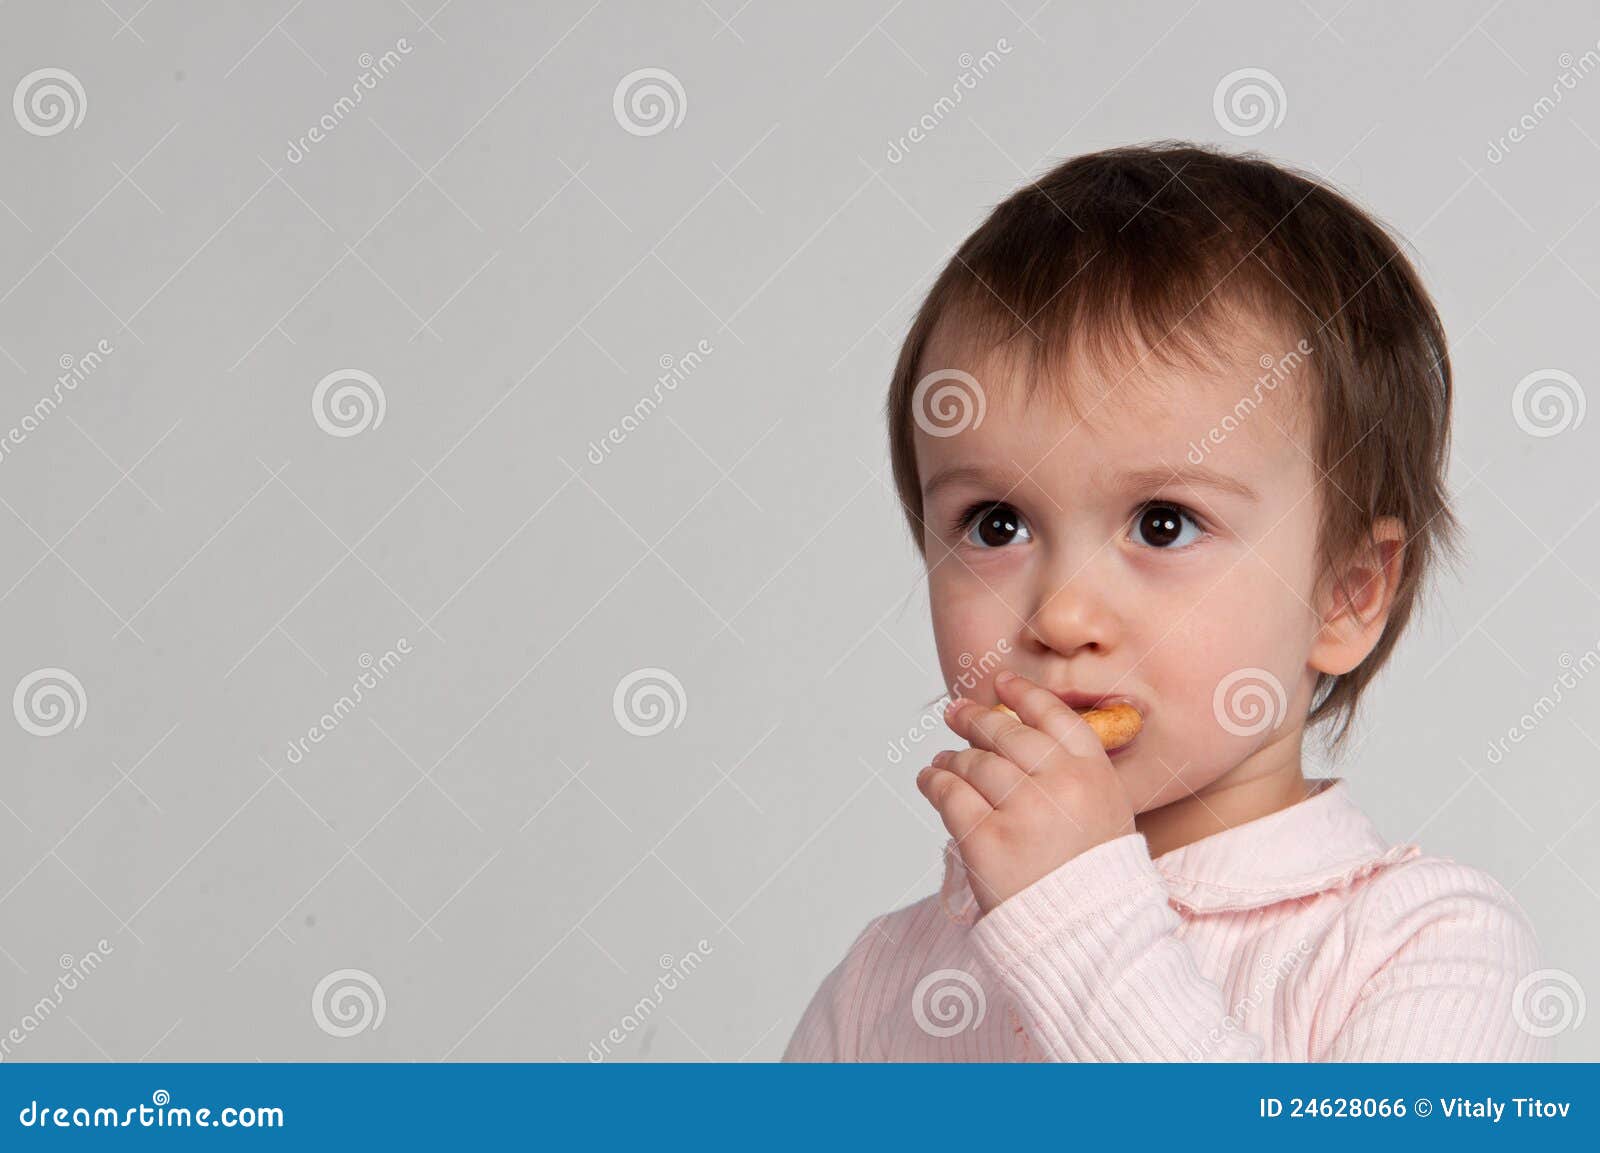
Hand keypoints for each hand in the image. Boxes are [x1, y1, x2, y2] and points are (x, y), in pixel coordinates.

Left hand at [914, 670, 1136, 915]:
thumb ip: (1074, 774)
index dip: (1023, 694)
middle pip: (1006, 735)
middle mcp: (1060, 784)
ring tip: (942, 761)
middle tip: (955, 713)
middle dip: (976, 719)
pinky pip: (950, 796)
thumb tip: (1020, 736)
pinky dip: (934, 783)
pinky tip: (929, 780)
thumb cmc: (1096, 880)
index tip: (1000, 683)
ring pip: (974, 763)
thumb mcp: (1106, 814)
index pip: (1054, 716)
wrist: (1091, 938)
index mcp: (1094, 774)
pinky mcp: (987, 841)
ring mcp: (1023, 811)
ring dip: (952, 757)